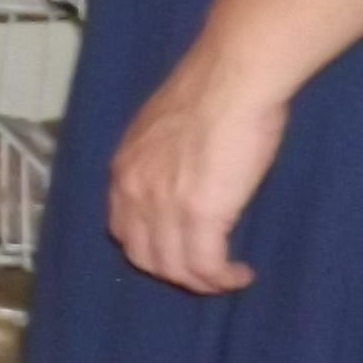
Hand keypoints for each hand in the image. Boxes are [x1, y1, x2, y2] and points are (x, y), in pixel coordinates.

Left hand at [107, 43, 287, 292]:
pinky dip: (223, 278)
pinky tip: (240, 273)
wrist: (229, 81)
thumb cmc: (206, 96)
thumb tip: (179, 183)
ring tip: (228, 277)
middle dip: (175, 272)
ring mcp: (163, 204)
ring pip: (174, 268)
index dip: (152, 249)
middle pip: (144, 256)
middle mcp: (132, 191)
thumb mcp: (161, 134)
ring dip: (203, 282)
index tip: (180, 252)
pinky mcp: (200, 213)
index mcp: (122, 170)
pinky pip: (205, 265)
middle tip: (207, 271)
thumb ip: (160, 164)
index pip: (123, 230)